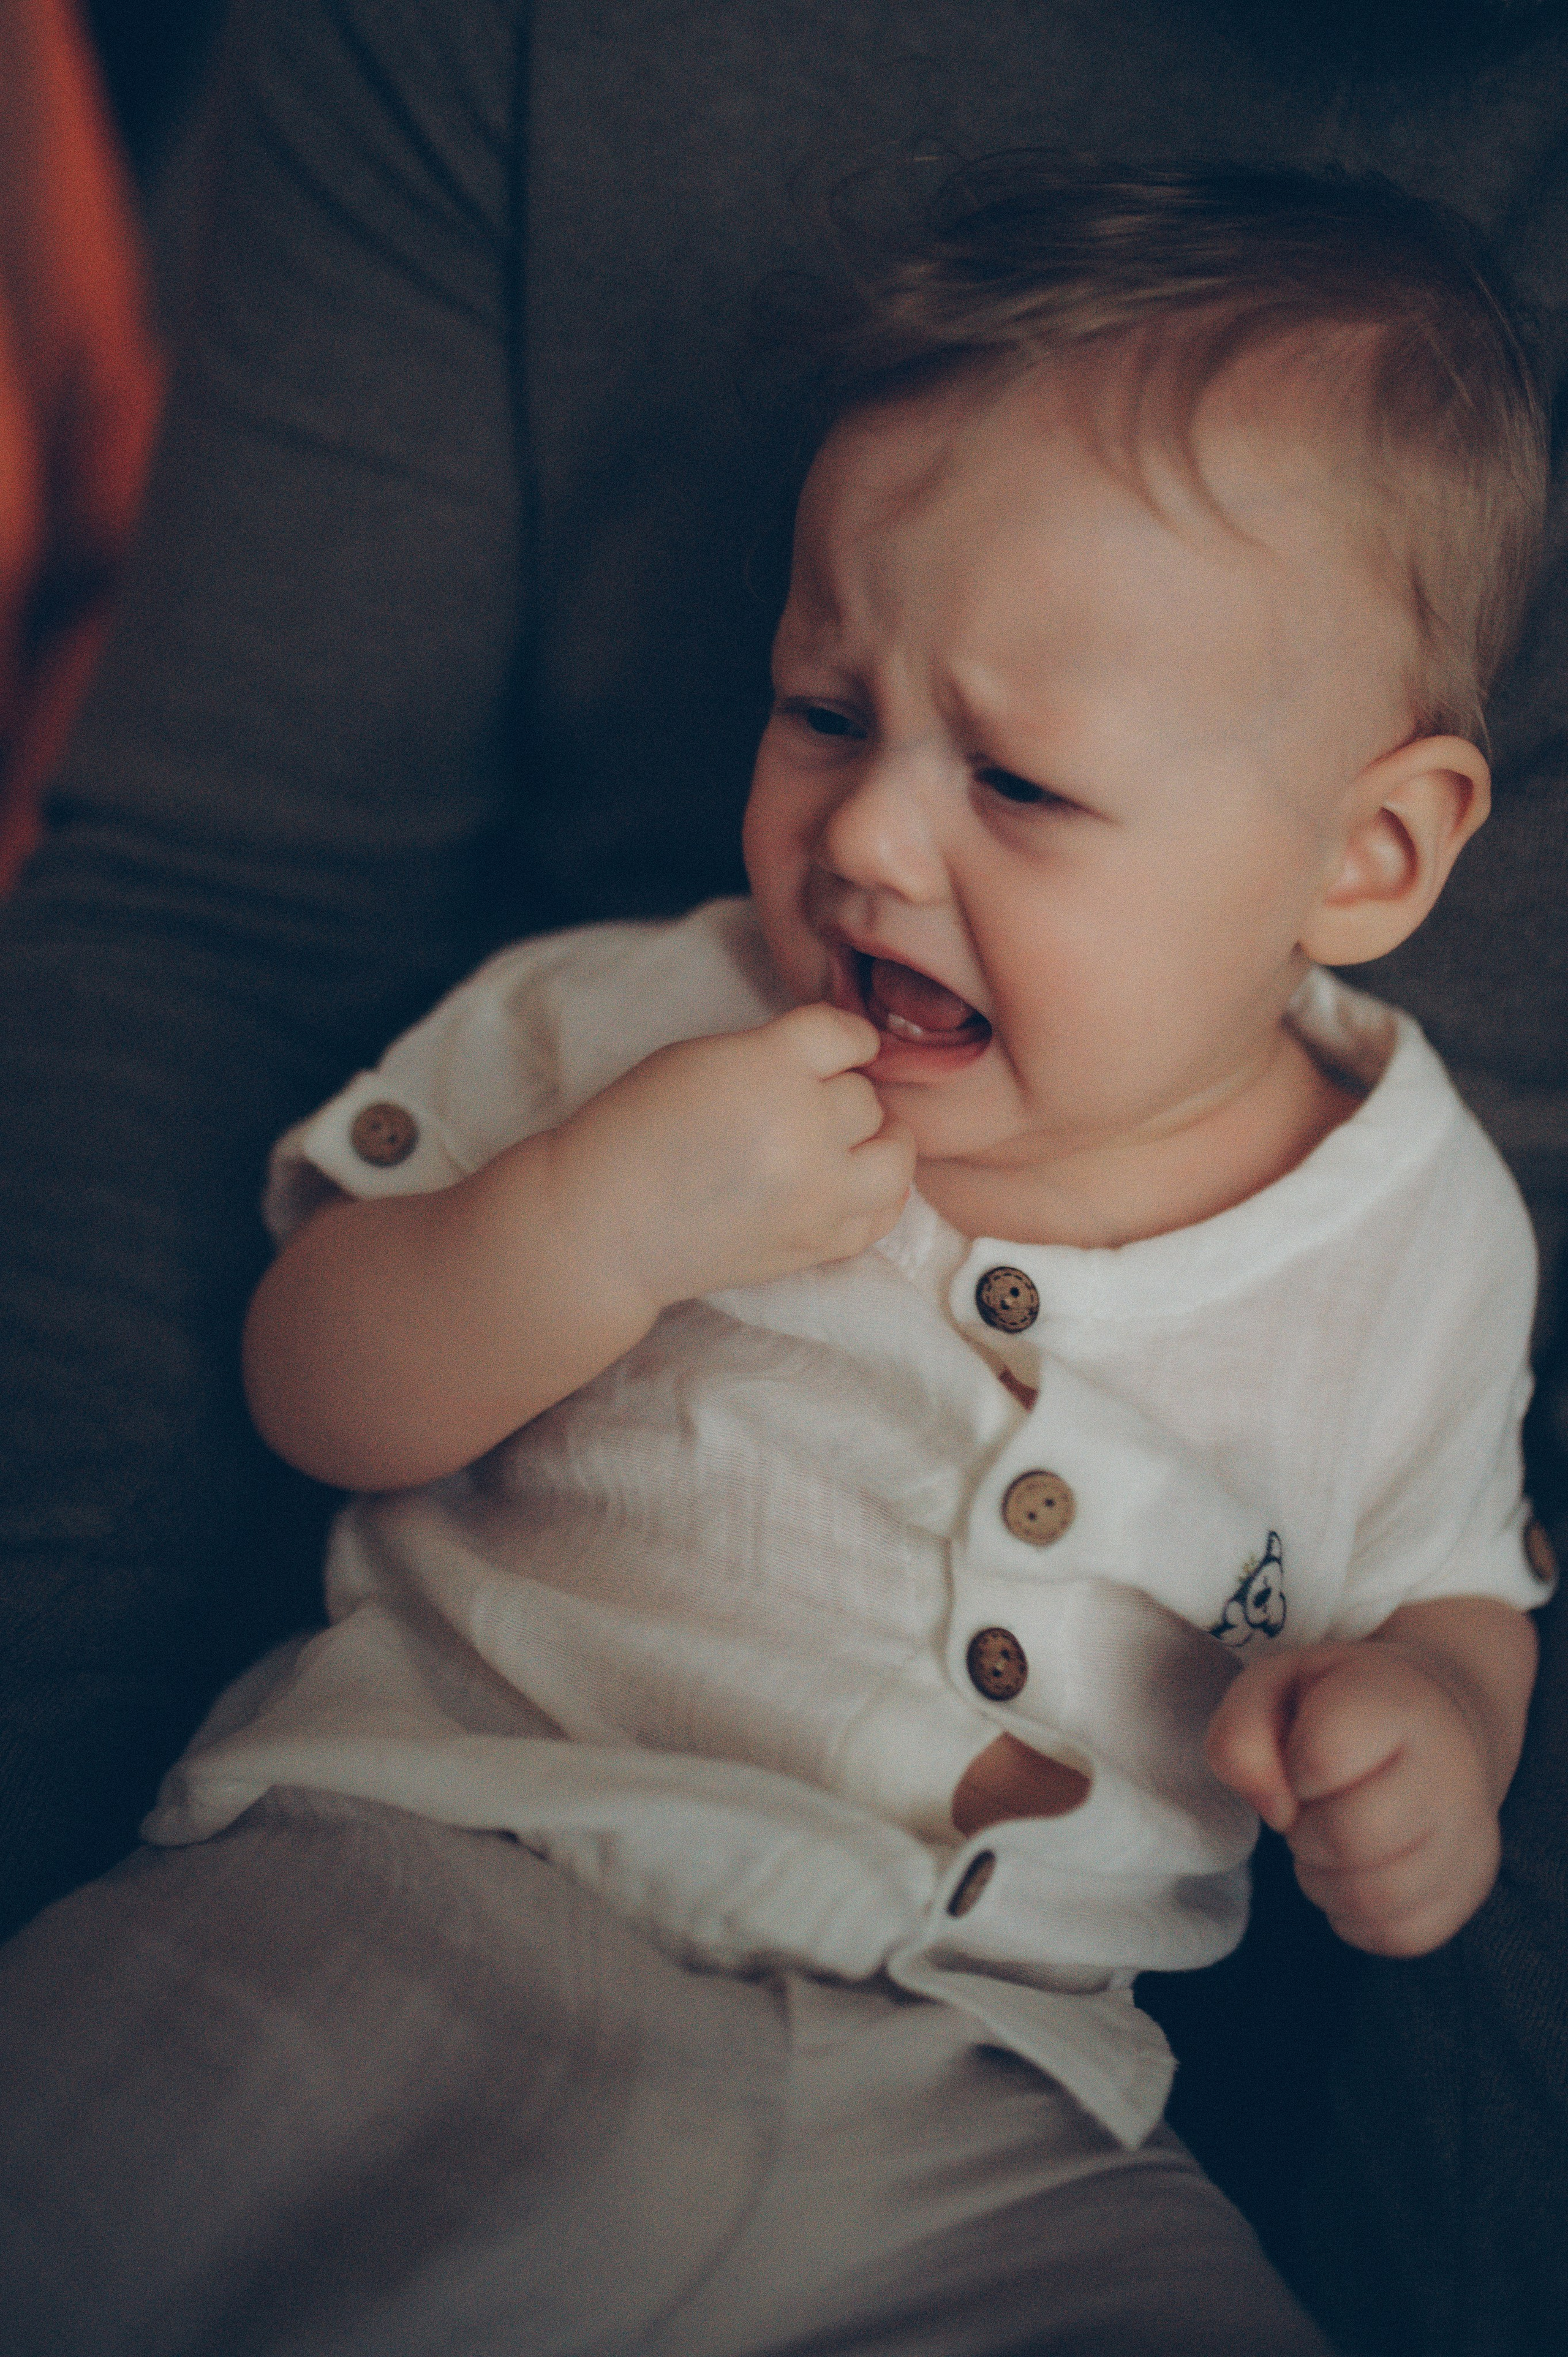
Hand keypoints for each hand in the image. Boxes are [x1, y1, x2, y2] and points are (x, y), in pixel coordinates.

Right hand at [554, 1002, 915, 1309]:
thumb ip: (773, 1054)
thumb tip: (837, 1061)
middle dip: (838, 1094)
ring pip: (894, 1155)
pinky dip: (879, 1193)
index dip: (846, 1038)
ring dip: (878, 1142)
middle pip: (864, 1096)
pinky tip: (858, 1181)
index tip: (841, 1047)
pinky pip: (885, 1212)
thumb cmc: (637, 1131)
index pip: (844, 1033)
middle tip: (805, 1105)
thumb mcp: (699, 1058)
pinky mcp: (818, 1243)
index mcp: (768, 1067)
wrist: (604, 1224)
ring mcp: (818, 1194)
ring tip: (855, 1140)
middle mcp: (804, 1128)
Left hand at [1205, 1637, 1501, 1955]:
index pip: (1323, 1757)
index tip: (1303, 1761)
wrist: (1435, 1723)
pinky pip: (1400, 1935)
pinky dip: (1357, 1918)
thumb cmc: (1337, 1706)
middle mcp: (1450, 1768)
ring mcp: (1470, 1833)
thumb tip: (1273, 1812)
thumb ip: (1241, 1737)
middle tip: (1310, 1811)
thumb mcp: (1273, 1687)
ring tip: (1328, 1845)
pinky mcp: (1473, 1885)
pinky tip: (1356, 1874)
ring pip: (1374, 1897)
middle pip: (1349, 1838)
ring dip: (1324, 1882)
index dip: (1291, 1770)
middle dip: (1305, 1833)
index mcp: (1395, 1702)